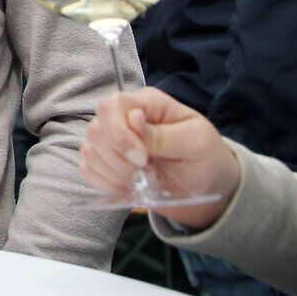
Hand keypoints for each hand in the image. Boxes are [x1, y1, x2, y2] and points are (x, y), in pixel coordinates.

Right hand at [78, 87, 238, 229]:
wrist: (209, 190)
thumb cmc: (207, 159)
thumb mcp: (196, 143)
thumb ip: (163, 134)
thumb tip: (134, 118)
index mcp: (147, 105)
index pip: (111, 106)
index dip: (119, 134)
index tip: (142, 159)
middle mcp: (124, 118)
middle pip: (95, 129)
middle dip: (117, 158)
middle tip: (145, 172)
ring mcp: (113, 141)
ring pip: (89, 150)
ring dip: (113, 172)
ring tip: (140, 181)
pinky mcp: (107, 163)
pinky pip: (87, 169)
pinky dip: (104, 182)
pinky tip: (127, 186)